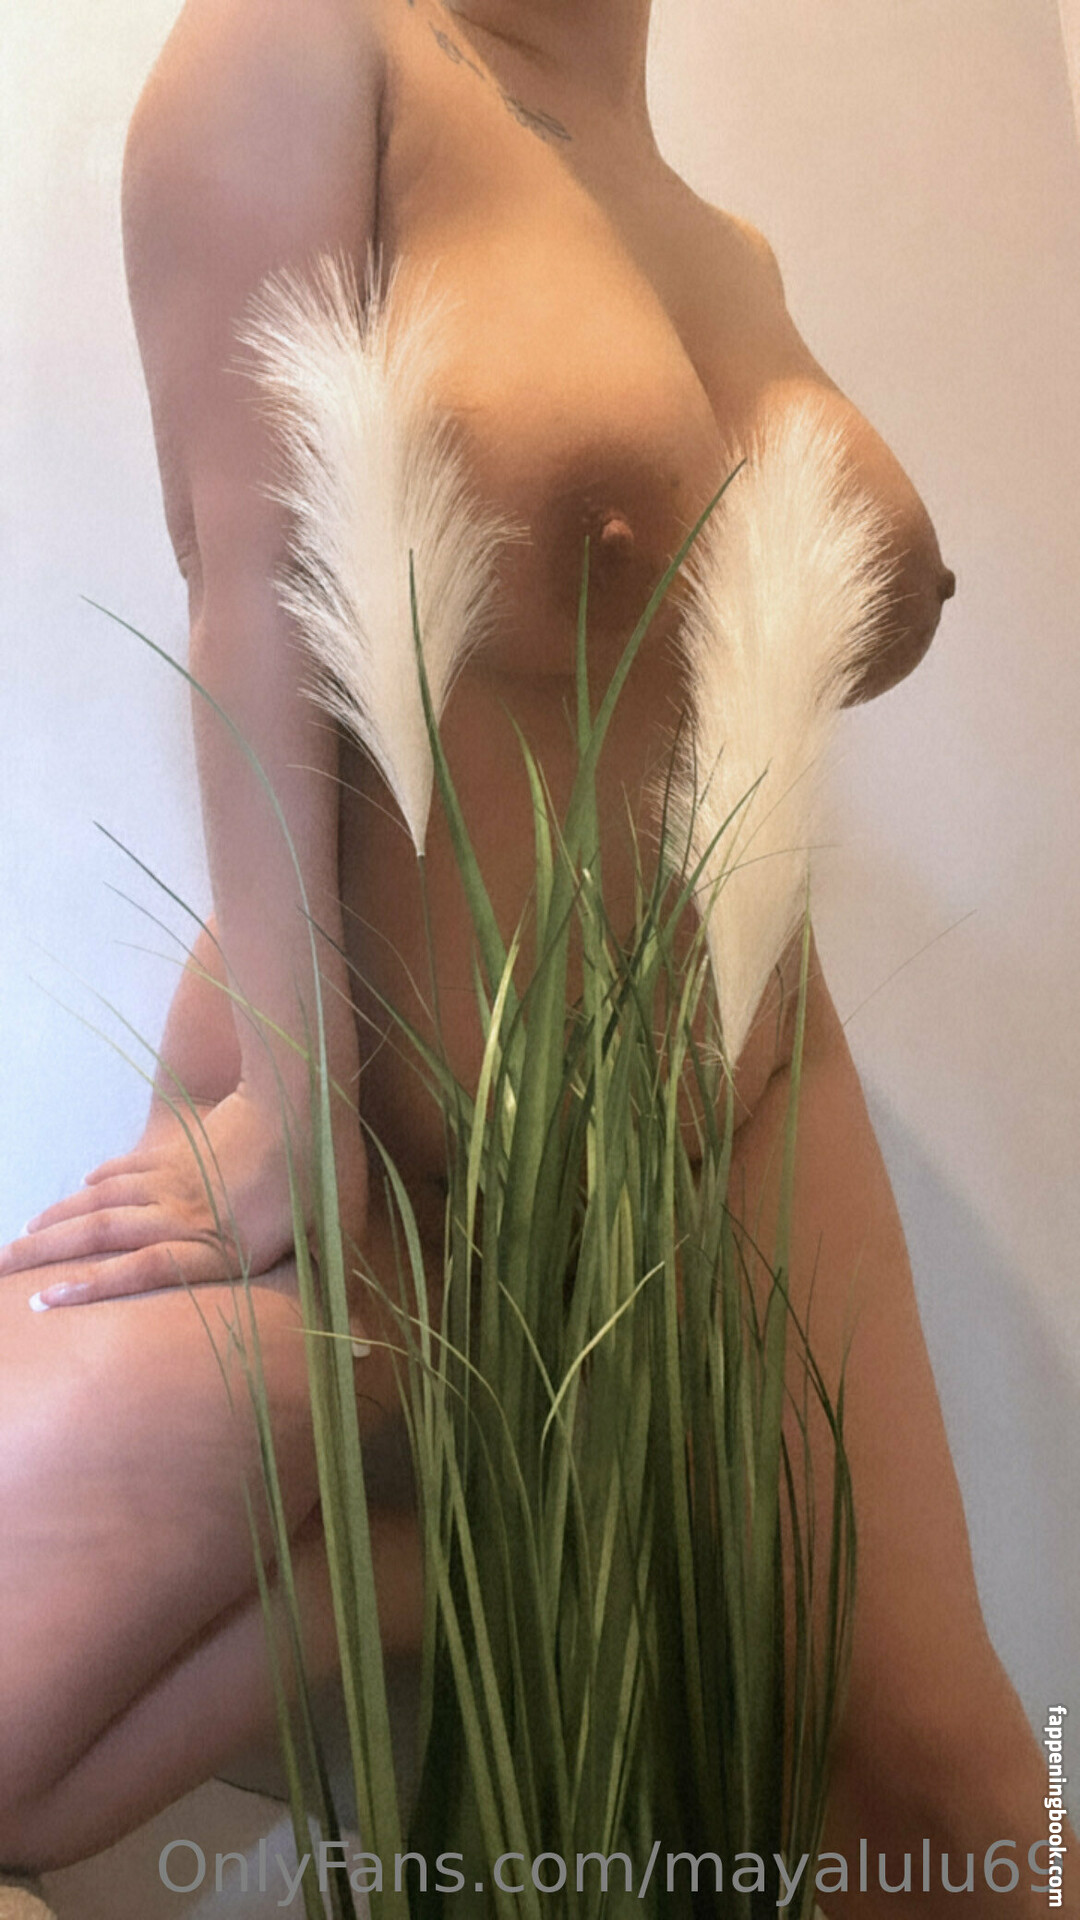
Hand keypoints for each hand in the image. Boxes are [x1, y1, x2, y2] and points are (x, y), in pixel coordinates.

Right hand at [0, 1086, 367, 1307]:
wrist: (300, 1098)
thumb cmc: (323, 1173)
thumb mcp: (333, 1236)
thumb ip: (337, 1287)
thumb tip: (373, 1348)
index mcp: (217, 1244)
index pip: (142, 1271)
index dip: (92, 1288)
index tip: (43, 1301)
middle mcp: (183, 1214)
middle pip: (102, 1236)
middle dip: (46, 1255)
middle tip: (2, 1272)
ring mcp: (175, 1181)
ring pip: (103, 1202)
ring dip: (59, 1220)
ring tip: (20, 1240)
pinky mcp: (178, 1152)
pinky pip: (127, 1170)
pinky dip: (99, 1181)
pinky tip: (79, 1188)